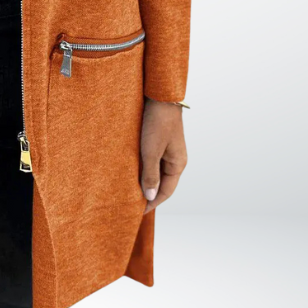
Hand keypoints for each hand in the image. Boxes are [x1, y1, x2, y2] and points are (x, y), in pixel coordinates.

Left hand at [140, 98, 187, 213]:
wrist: (159, 96)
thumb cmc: (157, 122)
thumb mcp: (151, 150)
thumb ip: (150, 174)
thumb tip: (149, 197)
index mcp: (178, 164)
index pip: (166, 191)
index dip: (152, 202)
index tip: (138, 212)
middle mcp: (175, 159)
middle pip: (162, 183)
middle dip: (148, 194)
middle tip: (131, 204)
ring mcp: (168, 150)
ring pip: (156, 172)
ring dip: (144, 180)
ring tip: (129, 190)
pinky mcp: (159, 142)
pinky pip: (152, 161)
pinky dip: (143, 168)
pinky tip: (131, 170)